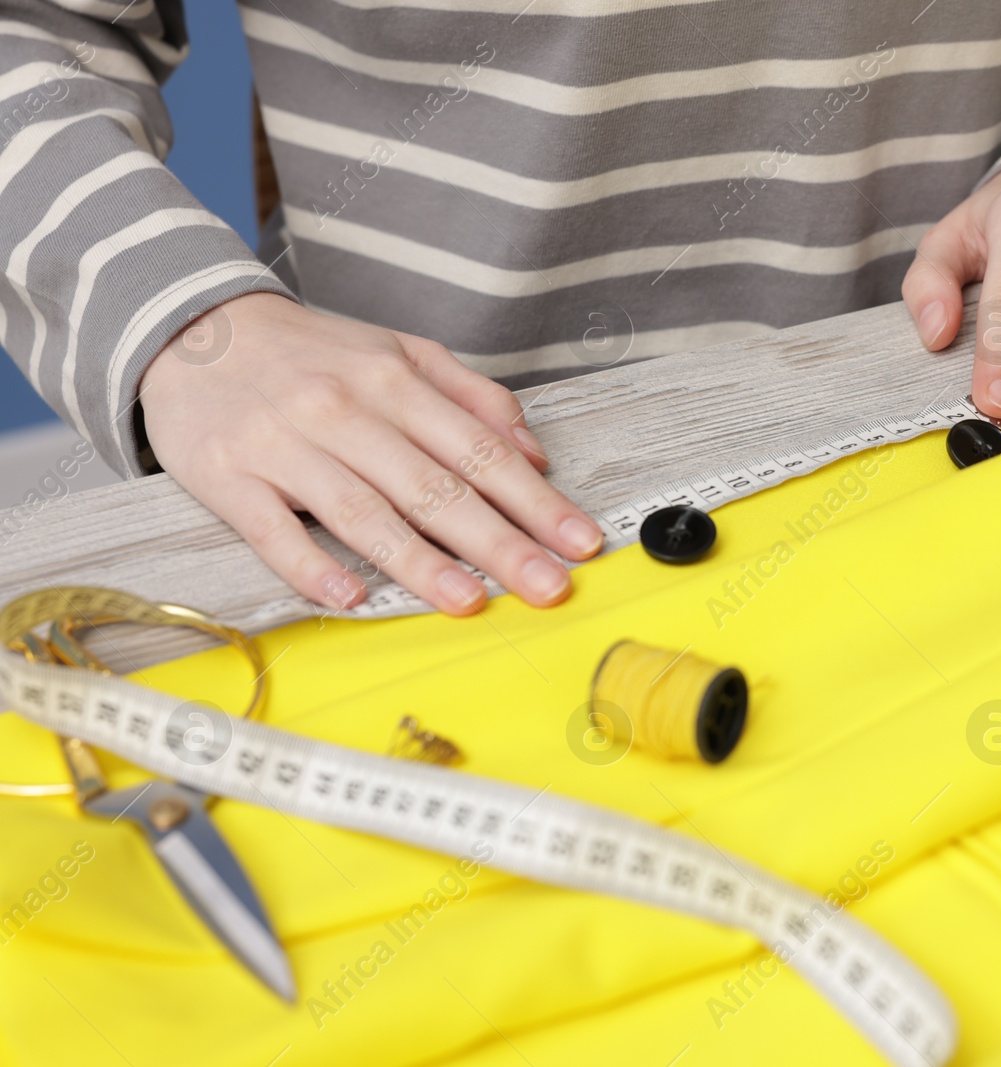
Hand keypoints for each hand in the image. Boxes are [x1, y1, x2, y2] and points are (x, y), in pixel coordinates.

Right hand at [139, 292, 602, 614]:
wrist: (195, 328)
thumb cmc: (313, 353)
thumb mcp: (401, 351)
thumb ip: (473, 396)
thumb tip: (534, 451)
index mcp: (395, 382)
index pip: (481, 451)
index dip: (535, 501)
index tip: (580, 541)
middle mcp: (347, 412)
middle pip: (435, 487)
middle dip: (500, 542)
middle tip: (549, 586)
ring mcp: (287, 446)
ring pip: (364, 512)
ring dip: (421, 562)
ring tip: (470, 602)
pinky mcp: (231, 477)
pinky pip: (273, 530)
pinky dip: (310, 565)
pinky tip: (351, 596)